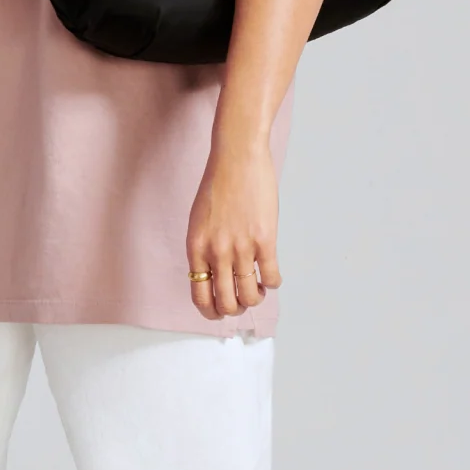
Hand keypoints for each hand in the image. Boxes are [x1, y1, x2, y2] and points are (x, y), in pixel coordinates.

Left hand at [186, 136, 279, 319]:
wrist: (237, 157)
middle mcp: (216, 253)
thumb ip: (205, 248)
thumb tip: (216, 274)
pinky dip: (273, 283)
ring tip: (257, 288)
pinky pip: (271, 277)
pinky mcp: (265, 240)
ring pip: (249, 296)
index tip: (220, 311)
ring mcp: (241, 248)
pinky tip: (271, 275)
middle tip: (242, 300)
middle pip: (225, 303)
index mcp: (196, 249)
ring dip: (255, 298)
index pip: (200, 296)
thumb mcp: (199, 221)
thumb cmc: (218, 185)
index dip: (211, 311)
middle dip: (235, 309)